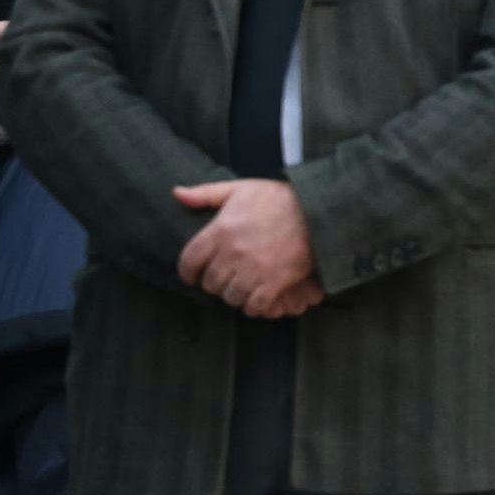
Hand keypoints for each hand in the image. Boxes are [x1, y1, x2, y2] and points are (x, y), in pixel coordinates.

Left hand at [170, 178, 321, 317]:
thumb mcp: (239, 189)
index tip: (196, 275)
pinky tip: (258, 297)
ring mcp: (253, 269)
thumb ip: (205, 194)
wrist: (318, 210)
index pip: (188, 262)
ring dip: (234, 295)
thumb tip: (176, 193)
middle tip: (225, 279)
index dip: (188, 273)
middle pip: (210, 283)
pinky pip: (254, 306)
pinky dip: (254, 306)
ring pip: (230, 297)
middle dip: (215, 283)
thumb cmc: (278, 198)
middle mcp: (232, 253)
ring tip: (242, 288)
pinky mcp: (275, 282)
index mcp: (219, 231)